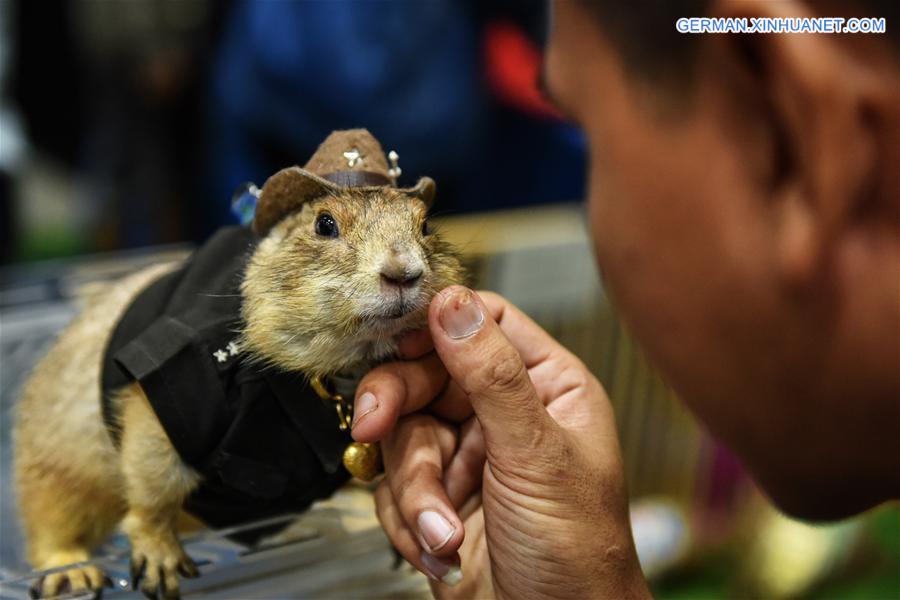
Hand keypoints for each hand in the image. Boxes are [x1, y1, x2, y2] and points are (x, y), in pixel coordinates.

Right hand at [352, 287, 649, 598]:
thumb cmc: (578, 553)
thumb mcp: (536, 454)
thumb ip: (493, 375)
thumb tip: (453, 304)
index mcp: (545, 387)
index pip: (484, 324)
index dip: (437, 324)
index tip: (398, 338)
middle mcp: (502, 414)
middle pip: (425, 375)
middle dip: (397, 407)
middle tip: (373, 424)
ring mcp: (467, 455)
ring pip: (402, 434)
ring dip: (414, 489)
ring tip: (442, 527)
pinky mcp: (437, 497)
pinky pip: (392, 485)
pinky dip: (408, 519)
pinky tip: (440, 546)